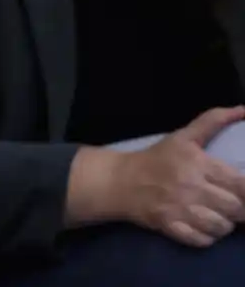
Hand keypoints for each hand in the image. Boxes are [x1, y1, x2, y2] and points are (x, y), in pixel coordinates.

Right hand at [114, 106, 244, 246]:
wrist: (119, 180)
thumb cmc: (157, 158)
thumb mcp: (183, 137)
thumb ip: (213, 121)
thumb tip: (242, 110)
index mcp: (198, 163)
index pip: (241, 186)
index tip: (238, 192)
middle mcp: (190, 186)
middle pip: (235, 209)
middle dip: (237, 210)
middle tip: (227, 204)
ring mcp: (179, 209)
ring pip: (222, 227)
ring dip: (223, 225)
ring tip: (215, 216)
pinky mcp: (169, 226)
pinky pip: (202, 241)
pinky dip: (207, 237)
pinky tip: (202, 227)